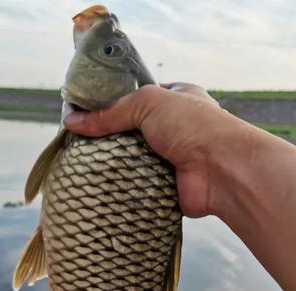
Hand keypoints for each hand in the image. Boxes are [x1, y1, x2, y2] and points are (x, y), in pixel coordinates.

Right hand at [63, 82, 248, 217]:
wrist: (224, 170)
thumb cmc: (195, 126)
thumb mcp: (148, 103)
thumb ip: (110, 112)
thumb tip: (72, 121)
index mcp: (177, 99)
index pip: (138, 98)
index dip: (112, 103)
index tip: (84, 112)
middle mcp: (176, 129)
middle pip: (132, 131)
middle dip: (110, 137)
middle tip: (78, 142)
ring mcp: (172, 159)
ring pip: (133, 160)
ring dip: (115, 163)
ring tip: (81, 165)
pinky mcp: (167, 186)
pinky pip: (138, 185)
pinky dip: (124, 186)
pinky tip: (100, 186)